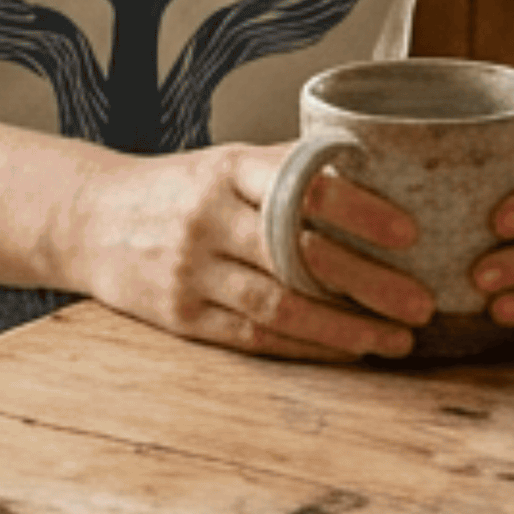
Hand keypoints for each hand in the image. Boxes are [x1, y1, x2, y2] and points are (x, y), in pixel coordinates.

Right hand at [72, 142, 433, 361]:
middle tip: (423, 301)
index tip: (411, 232)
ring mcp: (191, 269)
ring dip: (345, 327)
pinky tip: (349, 350)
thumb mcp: (225, 162)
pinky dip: (306, 346)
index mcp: (227, 167)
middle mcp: (208, 216)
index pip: (303, 185)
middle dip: (369, 281)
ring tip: (397, 338)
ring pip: (278, 304)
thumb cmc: (181, 188)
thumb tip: (379, 181)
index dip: (361, 210)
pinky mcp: (181, 315)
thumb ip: (286, 172)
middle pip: (298, 253)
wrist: (90, 218)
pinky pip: (253, 336)